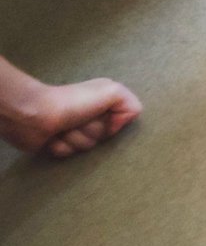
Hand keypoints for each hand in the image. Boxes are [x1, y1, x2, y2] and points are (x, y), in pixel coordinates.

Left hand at [0, 77, 141, 157]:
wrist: (35, 115)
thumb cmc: (74, 102)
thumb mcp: (112, 92)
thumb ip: (130, 104)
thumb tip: (121, 123)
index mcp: (107, 99)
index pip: (126, 118)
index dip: (116, 123)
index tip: (107, 119)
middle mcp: (94, 112)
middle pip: (106, 136)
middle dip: (93, 132)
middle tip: (81, 122)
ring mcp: (77, 128)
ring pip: (88, 147)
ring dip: (76, 140)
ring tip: (64, 129)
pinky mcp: (61, 141)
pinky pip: (70, 154)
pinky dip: (63, 147)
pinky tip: (54, 138)